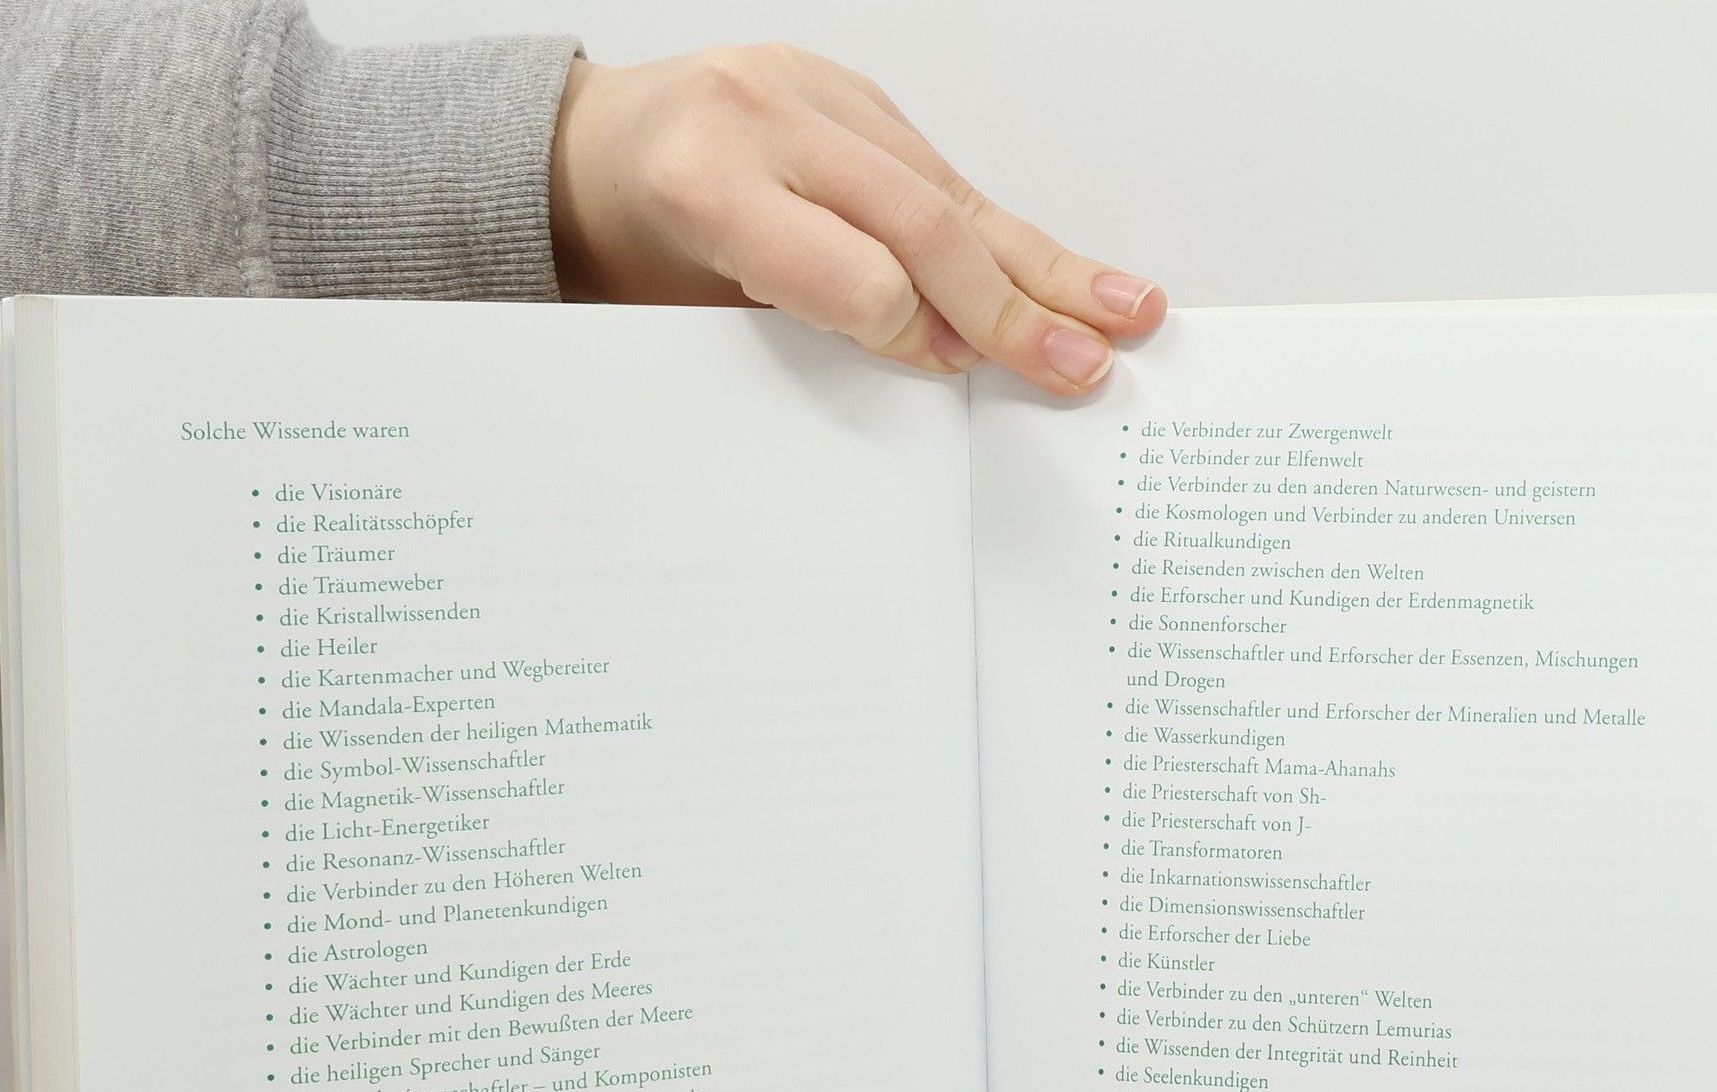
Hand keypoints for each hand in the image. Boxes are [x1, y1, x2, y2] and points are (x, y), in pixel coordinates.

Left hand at [548, 43, 1165, 392]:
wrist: (593, 153)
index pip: (845, 267)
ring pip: (952, 192)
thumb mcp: (684, 310)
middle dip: (1011, 305)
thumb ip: (804, 321)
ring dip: (1047, 265)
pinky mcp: (855, 97)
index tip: (960, 372)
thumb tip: (933, 357)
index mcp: (702, 181)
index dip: (910, 328)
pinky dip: (1007, 235)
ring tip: (1124, 309)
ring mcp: (817, 94)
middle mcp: (765, 118)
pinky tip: (1070, 274)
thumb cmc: (634, 247)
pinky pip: (944, 174)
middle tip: (1080, 365)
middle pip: (917, 222)